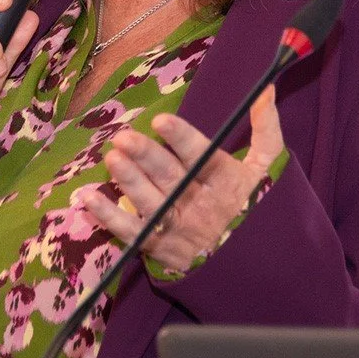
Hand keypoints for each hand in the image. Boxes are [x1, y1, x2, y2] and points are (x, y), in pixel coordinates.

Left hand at [78, 86, 283, 271]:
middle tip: (124, 137)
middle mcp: (201, 205)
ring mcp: (180, 229)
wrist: (261, 268)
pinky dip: (109, 217)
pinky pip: (132, 233)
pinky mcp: (162, 248)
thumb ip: (265, 127)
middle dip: (146, 156)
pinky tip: (89, 198)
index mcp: (226, 182)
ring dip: (129, 181)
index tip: (161, 120)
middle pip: (171, 177)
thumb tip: (265, 89)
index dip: (182, 138)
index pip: (202, 156)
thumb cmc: (261, 208)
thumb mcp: (269, 167)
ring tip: (111, 158)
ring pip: (150, 203)